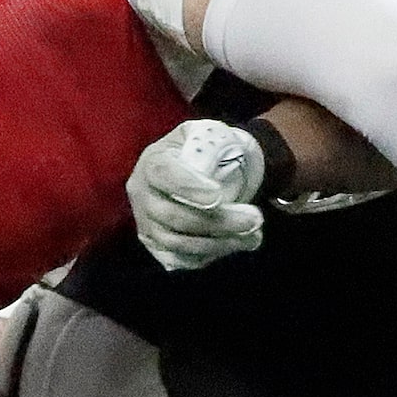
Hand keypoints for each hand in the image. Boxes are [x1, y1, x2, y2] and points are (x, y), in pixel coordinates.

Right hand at [128, 119, 266, 269]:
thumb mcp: (207, 136)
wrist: (197, 170)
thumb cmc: (203, 152)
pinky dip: (209, 257)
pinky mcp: (155, 246)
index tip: (218, 195)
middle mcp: (142, 194)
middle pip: (173, 216)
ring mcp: (146, 224)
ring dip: (220, 244)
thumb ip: (212, 148)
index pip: (162, 174)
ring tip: (253, 237)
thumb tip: (216, 172)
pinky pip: (180, 260)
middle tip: (255, 219)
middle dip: (218, 221)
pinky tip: (234, 245)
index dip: (188, 187)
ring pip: (178, 244)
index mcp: (152, 161)